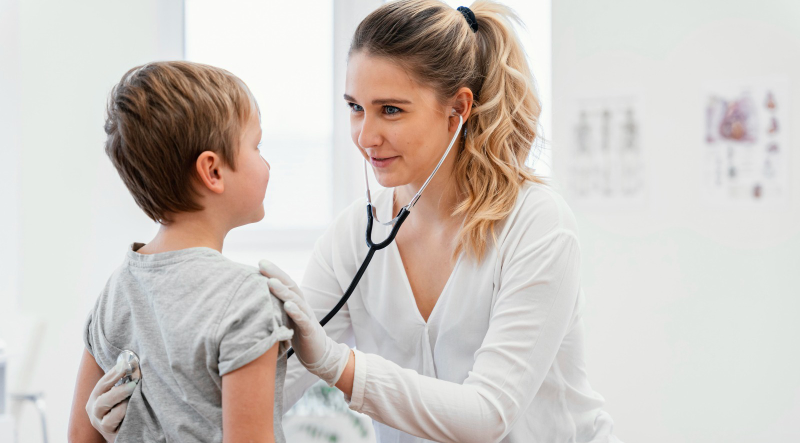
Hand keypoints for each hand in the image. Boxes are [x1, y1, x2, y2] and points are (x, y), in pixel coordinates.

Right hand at [86, 359, 137, 441]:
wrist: (124, 431)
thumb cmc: (123, 409)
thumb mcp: (119, 396)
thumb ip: (123, 382)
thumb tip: (133, 363)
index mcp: (95, 399)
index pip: (102, 384)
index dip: (114, 373)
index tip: (126, 363)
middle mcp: (95, 412)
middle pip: (101, 399)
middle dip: (117, 387)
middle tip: (134, 381)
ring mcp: (101, 424)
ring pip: (105, 413)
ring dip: (121, 401)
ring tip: (134, 391)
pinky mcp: (110, 434)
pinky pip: (113, 424)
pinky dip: (122, 414)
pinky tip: (133, 407)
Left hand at [258, 259, 350, 385]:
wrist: (319, 354)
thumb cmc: (298, 335)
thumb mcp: (285, 319)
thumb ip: (275, 308)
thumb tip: (255, 299)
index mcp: (296, 302)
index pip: (285, 283)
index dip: (274, 272)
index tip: (260, 262)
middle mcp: (302, 306)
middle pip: (290, 286)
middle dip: (276, 274)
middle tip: (262, 264)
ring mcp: (307, 317)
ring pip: (295, 301)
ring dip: (283, 291)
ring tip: (271, 282)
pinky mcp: (310, 330)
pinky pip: (302, 319)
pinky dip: (295, 312)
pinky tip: (287, 306)